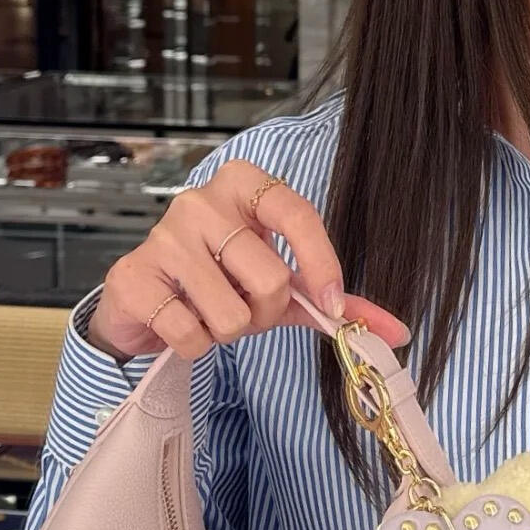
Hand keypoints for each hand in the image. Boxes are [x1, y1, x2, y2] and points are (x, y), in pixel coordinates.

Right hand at [87, 156, 411, 362]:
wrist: (146, 303)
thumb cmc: (221, 282)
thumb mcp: (282, 284)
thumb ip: (336, 302)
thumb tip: (396, 332)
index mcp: (244, 186)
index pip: (299, 214)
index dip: (323, 265)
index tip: (332, 304)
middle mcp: (200, 200)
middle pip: (270, 279)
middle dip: (263, 312)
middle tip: (242, 305)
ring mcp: (162, 236)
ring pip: (232, 313)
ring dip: (227, 331)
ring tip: (207, 311)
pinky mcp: (133, 276)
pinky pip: (190, 333)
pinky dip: (194, 344)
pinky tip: (179, 322)